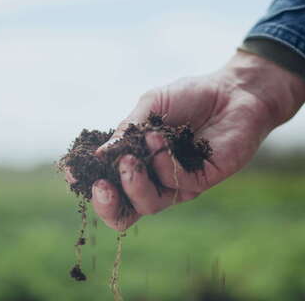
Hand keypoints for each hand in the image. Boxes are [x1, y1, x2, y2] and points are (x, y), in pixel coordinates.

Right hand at [88, 51, 304, 230]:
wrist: (231, 90)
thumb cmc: (189, 96)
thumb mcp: (150, 106)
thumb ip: (126, 131)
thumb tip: (99, 154)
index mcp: (136, 162)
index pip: (108, 186)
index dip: (87, 185)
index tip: (73, 171)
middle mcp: (153, 179)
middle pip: (124, 213)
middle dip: (107, 204)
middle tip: (102, 184)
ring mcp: (177, 183)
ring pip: (148, 205)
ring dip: (134, 182)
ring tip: (132, 158)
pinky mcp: (201, 181)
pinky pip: (175, 184)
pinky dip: (163, 163)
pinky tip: (162, 138)